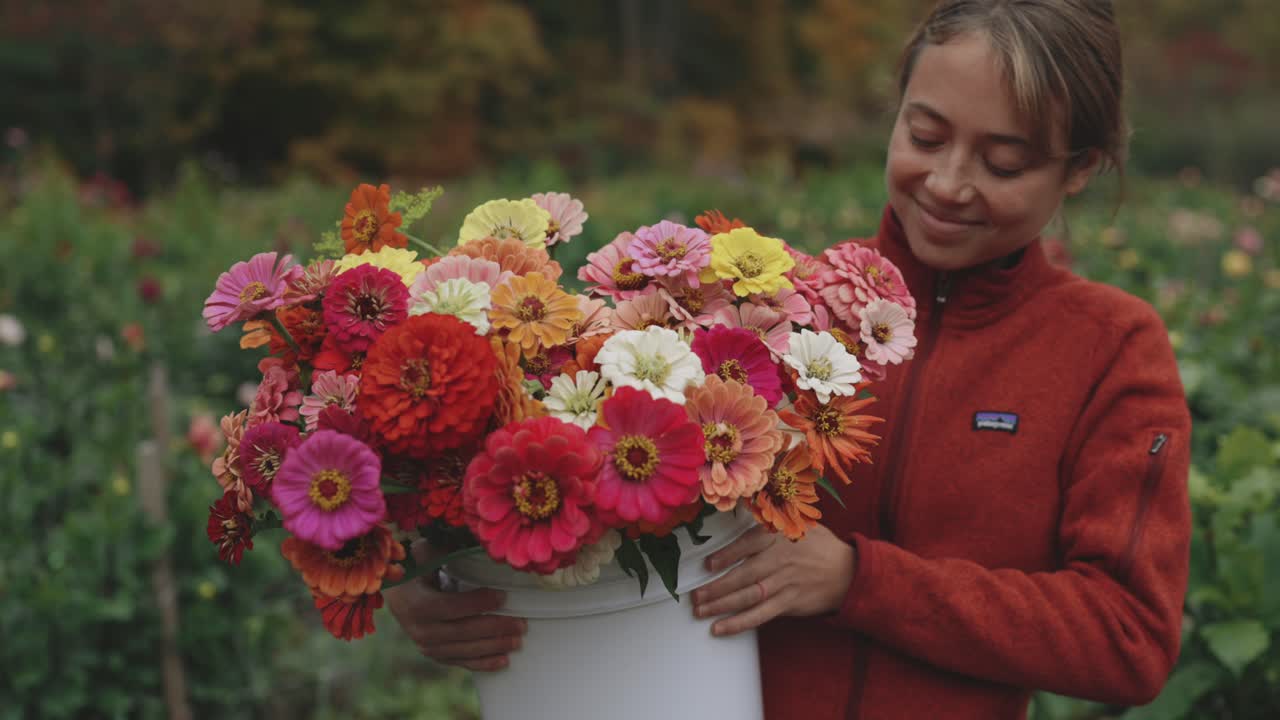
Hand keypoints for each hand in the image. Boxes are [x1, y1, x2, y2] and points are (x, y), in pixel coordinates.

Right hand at [384, 540, 527, 671]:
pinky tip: (504, 661)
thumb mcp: (424, 556)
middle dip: (495, 628)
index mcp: (416, 603)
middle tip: (521, 623)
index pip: (450, 606)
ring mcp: (427, 646)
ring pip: (465, 650)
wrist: (398, 596)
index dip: (477, 603)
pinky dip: (483, 663)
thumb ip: (442, 551)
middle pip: (462, 631)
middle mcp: (419, 629)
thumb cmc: (418, 570)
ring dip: (494, 646)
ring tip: (518, 640)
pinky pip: (461, 662)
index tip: (503, 596)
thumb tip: (471, 538)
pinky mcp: (435, 655)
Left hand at [690, 524, 855, 636]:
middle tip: (695, 595)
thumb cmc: (817, 546)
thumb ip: (768, 522)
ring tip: (700, 611)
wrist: (848, 572)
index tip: (708, 564)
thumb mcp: (796, 524)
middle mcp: (781, 560)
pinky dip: (740, 623)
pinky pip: (761, 615)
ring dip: (722, 605)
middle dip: (716, 586)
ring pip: (749, 596)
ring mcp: (785, 583)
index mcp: (780, 537)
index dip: (727, 555)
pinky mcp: (790, 603)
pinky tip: (721, 628)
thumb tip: (736, 513)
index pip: (749, 544)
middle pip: (744, 575)